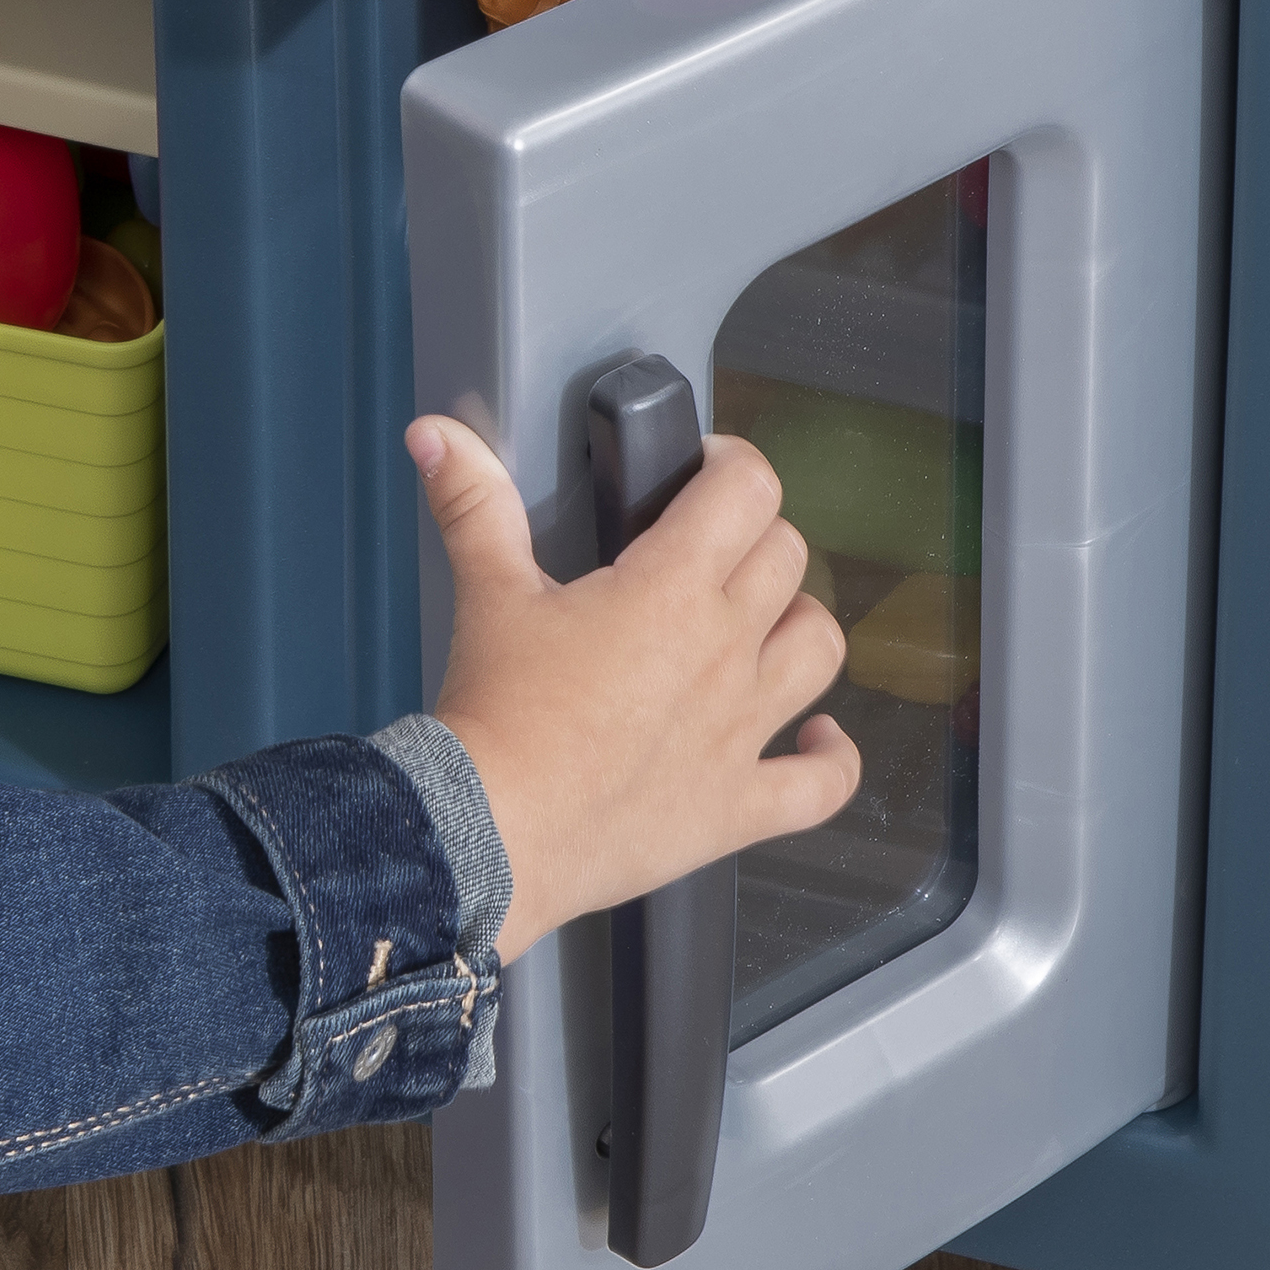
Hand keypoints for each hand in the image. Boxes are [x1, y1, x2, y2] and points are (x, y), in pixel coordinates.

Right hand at [415, 417, 858, 964]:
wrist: (490, 833)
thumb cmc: (495, 719)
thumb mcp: (486, 594)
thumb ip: (472, 503)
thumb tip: (438, 436)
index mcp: (670, 588)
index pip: (747, 490)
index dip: (734, 464)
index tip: (708, 469)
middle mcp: (723, 650)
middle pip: (788, 558)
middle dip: (755, 536)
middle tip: (714, 545)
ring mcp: (740, 730)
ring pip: (820, 650)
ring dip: (801, 624)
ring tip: (766, 622)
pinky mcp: (737, 805)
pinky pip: (821, 786)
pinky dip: (832, 760)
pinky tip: (819, 740)